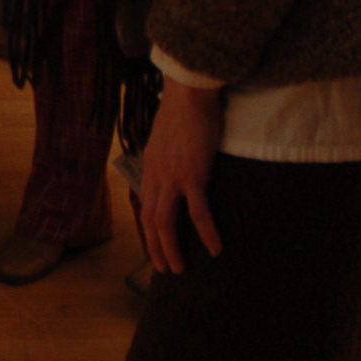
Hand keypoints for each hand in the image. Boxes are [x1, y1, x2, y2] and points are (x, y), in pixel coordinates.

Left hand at [137, 78, 225, 274]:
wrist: (189, 92)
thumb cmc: (183, 107)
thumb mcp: (167, 134)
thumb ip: (168, 151)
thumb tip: (176, 157)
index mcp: (149, 165)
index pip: (145, 204)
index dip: (149, 228)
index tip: (155, 244)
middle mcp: (155, 175)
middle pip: (149, 220)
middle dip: (154, 247)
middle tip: (163, 268)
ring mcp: (172, 177)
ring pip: (165, 222)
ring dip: (171, 248)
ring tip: (180, 268)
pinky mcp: (192, 175)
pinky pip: (197, 212)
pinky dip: (205, 233)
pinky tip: (214, 249)